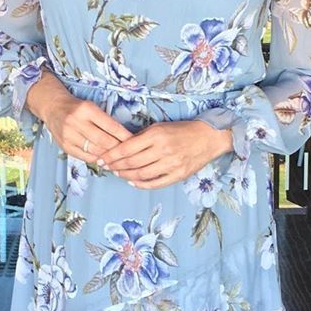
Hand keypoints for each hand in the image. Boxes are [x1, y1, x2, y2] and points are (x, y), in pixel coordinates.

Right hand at [28, 72, 132, 164]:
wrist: (53, 108)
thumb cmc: (78, 108)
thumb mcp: (93, 108)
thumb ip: (107, 121)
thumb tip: (126, 138)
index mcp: (87, 109)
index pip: (111, 126)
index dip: (125, 136)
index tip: (135, 142)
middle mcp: (76, 122)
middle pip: (104, 141)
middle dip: (118, 149)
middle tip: (130, 154)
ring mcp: (69, 135)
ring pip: (95, 151)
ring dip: (109, 157)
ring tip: (119, 159)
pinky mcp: (65, 146)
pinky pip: (85, 157)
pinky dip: (97, 159)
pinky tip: (104, 160)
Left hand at [98, 119, 233, 188]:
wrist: (208, 137)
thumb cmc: (182, 130)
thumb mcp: (160, 126)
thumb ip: (142, 137)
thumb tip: (122, 146)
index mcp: (156, 135)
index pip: (126, 148)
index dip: (111, 155)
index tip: (102, 158)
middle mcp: (162, 150)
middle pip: (131, 163)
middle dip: (115, 166)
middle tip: (106, 167)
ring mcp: (171, 164)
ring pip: (141, 174)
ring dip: (126, 175)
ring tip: (118, 173)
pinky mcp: (178, 175)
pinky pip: (155, 183)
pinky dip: (141, 184)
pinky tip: (133, 182)